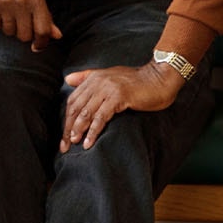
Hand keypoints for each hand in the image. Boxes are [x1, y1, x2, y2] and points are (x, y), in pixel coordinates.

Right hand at [0, 0, 61, 50]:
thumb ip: (46, 16)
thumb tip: (57, 36)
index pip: (43, 30)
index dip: (41, 42)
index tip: (37, 46)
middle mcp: (21, 3)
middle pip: (25, 36)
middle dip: (22, 32)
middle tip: (19, 21)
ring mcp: (4, 5)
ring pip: (8, 32)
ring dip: (8, 26)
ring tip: (7, 12)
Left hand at [59, 62, 184, 150]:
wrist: (159, 78)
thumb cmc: (136, 81)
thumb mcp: (109, 76)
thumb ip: (87, 77)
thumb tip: (67, 79)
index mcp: (93, 78)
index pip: (73, 100)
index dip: (66, 119)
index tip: (63, 136)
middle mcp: (97, 82)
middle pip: (76, 107)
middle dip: (68, 127)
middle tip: (64, 145)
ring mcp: (108, 89)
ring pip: (86, 112)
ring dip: (78, 130)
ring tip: (74, 144)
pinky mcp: (118, 97)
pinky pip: (101, 116)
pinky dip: (93, 131)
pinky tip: (89, 142)